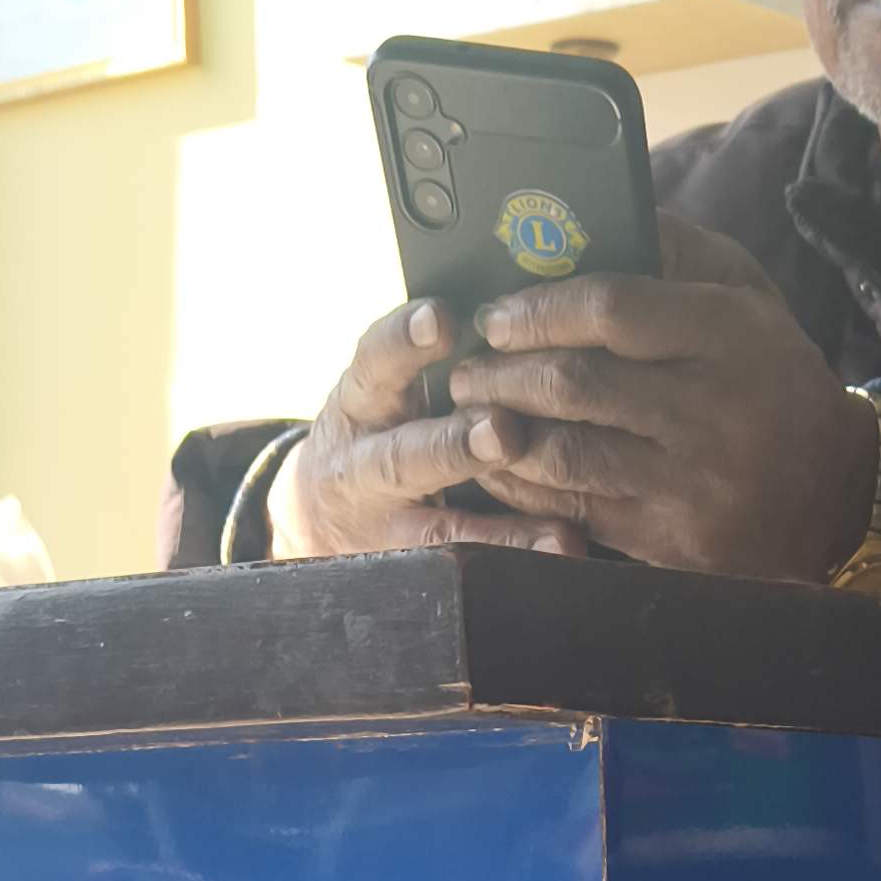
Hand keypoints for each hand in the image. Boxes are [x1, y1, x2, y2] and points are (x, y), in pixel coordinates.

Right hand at [265, 296, 584, 560]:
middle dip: (453, 445)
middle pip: (404, 458)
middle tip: (502, 430)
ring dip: (499, 528)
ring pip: (439, 530)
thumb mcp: (381, 388)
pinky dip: (518, 560)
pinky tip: (564, 549)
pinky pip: (469, 569)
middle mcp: (364, 468)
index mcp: (359, 404)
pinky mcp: (418, 571)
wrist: (316, 512)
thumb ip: (425, 356)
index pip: (373, 364)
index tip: (439, 317)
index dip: (401, 341)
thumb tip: (513, 308)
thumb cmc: (377, 426)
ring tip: (556, 529)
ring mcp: (389, 527)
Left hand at [441, 216, 879, 581]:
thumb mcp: (746, 297)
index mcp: (731, 335)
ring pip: (564, 452)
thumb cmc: (773, 378)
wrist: (834, 493)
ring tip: (471, 411)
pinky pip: (573, 510)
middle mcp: (713, 411)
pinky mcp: (671, 541)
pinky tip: (501, 464)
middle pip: (575, 383)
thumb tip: (586, 219)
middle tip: (463, 366)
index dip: (537, 309)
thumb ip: (675, 250)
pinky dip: (521, 486)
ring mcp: (691, 483)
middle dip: (499, 373)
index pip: (613, 309)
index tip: (495, 316)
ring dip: (498, 430)